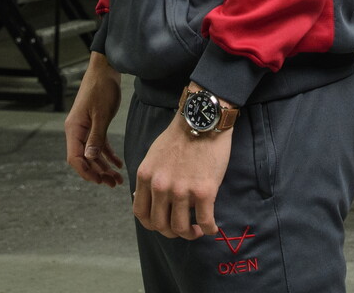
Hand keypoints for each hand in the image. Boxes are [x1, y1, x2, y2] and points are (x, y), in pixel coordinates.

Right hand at [64, 52, 123, 187]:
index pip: (75, 157)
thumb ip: (96, 137)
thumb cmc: (102, 88)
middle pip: (84, 158)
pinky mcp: (95, 124)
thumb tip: (90, 159)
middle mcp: (77, 130)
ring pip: (93, 153)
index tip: (99, 181)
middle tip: (113, 183)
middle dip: (98, 172)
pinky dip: (108, 154)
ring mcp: (85, 128)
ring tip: (117, 178)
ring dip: (104, 166)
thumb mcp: (101, 114)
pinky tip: (118, 163)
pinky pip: (99, 144)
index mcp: (74, 129)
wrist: (106, 69)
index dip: (86, 171)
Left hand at [133, 111, 231, 239]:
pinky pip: (205, 221)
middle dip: (171, 232)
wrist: (203, 119)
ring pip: (181, 228)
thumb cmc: (180, 135)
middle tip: (182, 229)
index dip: (152, 224)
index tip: (163, 223)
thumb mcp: (153, 155)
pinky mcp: (204, 190)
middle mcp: (160, 186)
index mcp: (146, 176)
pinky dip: (209, 229)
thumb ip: (149, 177)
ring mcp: (182, 190)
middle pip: (160, 225)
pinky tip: (212, 227)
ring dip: (190, 234)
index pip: (141, 214)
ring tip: (197, 230)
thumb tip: (141, 197)